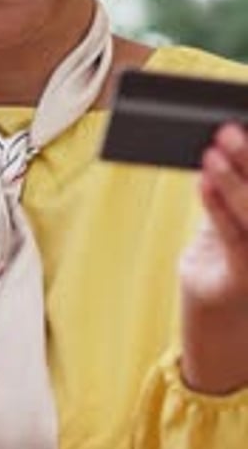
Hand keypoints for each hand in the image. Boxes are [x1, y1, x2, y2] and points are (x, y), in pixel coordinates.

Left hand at [180, 122, 247, 392]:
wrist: (217, 331)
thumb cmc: (223, 266)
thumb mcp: (229, 227)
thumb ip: (229, 195)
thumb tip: (220, 144)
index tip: (244, 117)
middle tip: (228, 128)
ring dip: (234, 179)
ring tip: (213, 149)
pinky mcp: (243, 280)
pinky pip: (233, 238)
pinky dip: (217, 206)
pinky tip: (203, 181)